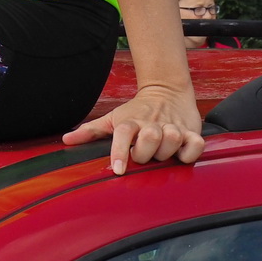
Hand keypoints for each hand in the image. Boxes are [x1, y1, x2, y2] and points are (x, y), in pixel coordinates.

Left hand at [63, 82, 205, 174]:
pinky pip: (195, 145)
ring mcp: (173, 127)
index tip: (118, 169)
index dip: (120, 152)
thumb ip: (91, 131)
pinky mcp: (191, 131)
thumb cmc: (137, 111)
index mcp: (131, 122)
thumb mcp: (113, 119)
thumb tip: (66, 139)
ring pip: (172, 141)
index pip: (123, 135)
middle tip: (144, 154)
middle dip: (145, 152)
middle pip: (149, 139)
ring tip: (162, 151)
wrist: (167, 91)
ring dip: (166, 151)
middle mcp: (151, 124)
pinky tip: (181, 153)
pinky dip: (190, 152)